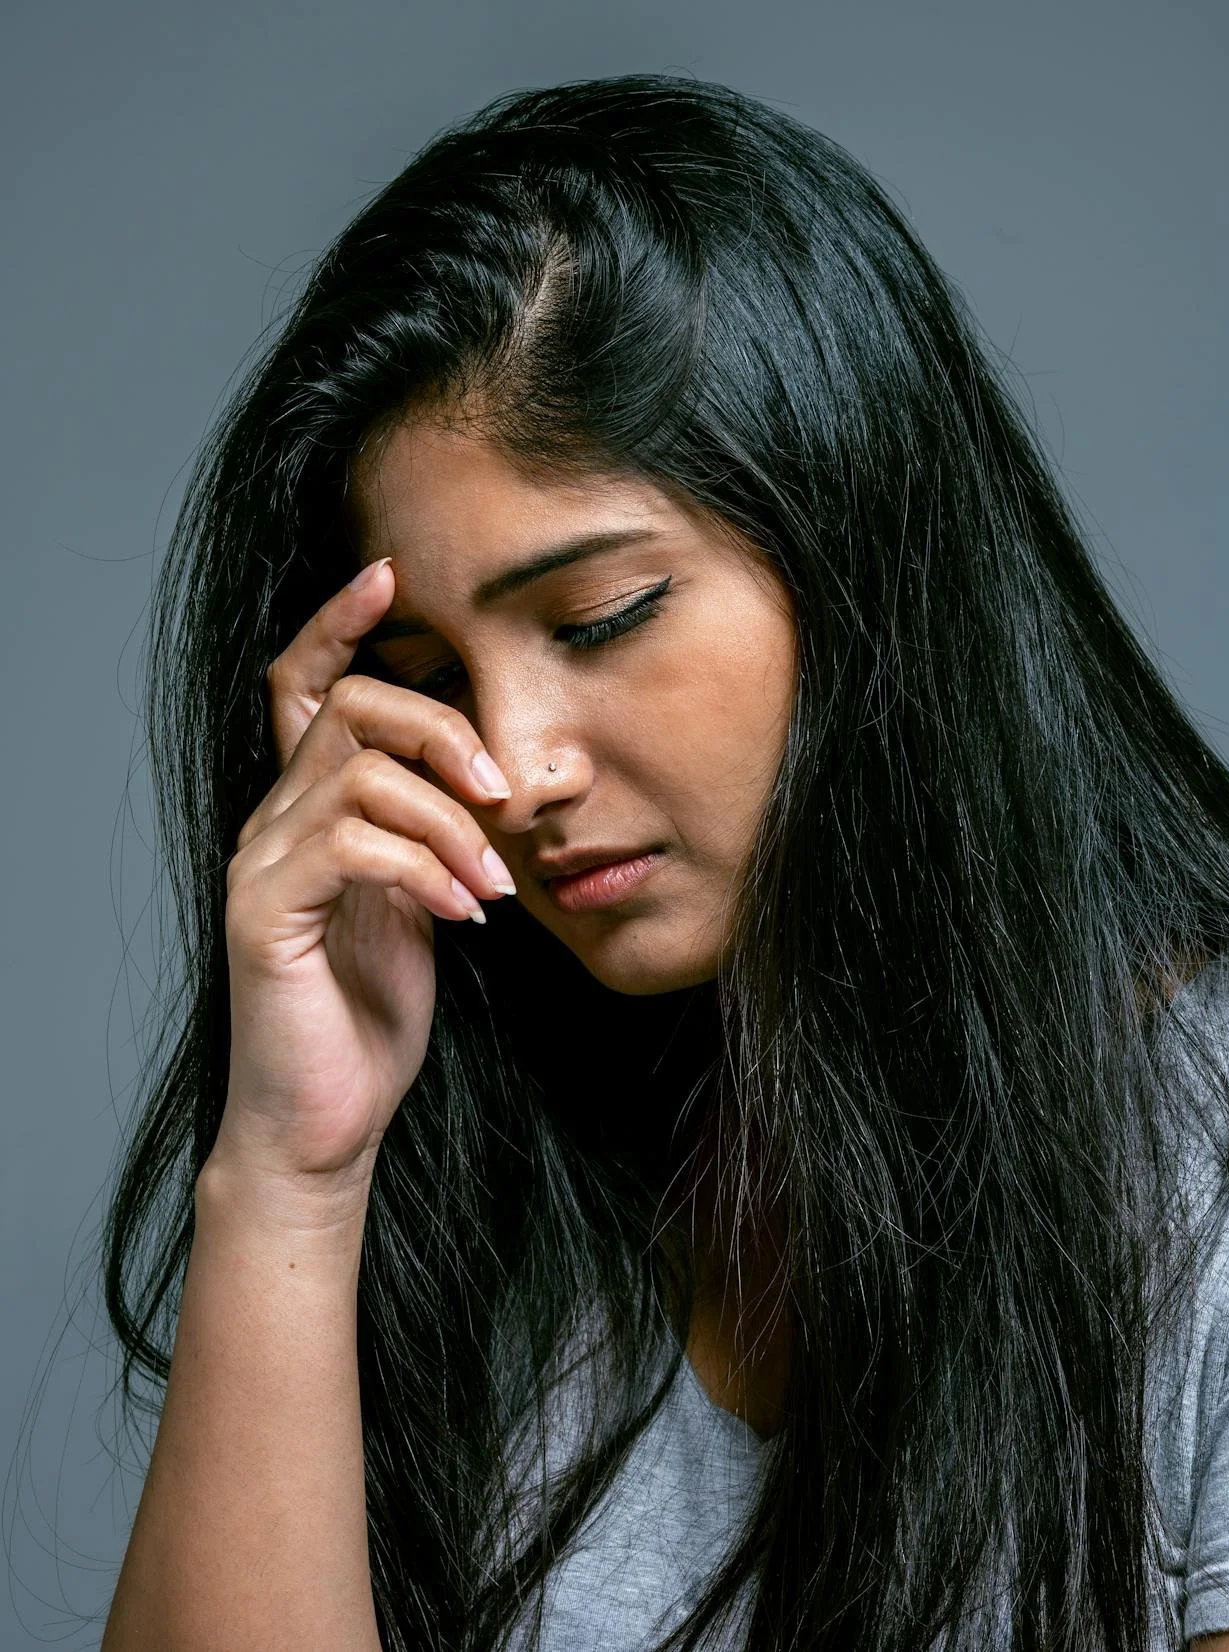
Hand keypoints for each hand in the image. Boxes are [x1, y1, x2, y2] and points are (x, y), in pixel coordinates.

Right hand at [212, 558, 516, 1189]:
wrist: (324, 1120)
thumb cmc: (374, 1011)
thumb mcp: (423, 899)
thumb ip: (438, 832)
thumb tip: (502, 779)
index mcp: (308, 808)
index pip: (304, 684)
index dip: (339, 620)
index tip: (394, 575)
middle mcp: (271, 821)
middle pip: (350, 708)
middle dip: (440, 728)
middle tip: (501, 791)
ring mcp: (260, 865)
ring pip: (360, 772)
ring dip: (451, 820)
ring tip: (493, 884)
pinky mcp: (265, 915)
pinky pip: (353, 845)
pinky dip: (426, 869)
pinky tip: (464, 915)